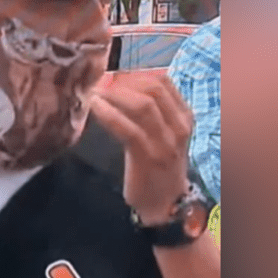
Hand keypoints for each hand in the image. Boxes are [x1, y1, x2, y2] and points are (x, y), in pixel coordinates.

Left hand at [91, 73, 192, 224]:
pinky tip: (94, 107)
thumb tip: (120, 82)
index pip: (163, 80)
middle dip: (122, 80)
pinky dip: (108, 113)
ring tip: (94, 92)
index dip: (135, 72)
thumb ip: (151, 111)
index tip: (112, 73)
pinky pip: (128, 128)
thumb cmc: (159, 166)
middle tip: (99, 82)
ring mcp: (165, 142)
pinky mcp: (148, 156)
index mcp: (184, 115)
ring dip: (114, 94)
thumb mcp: (164, 133)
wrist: (165, 205)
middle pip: (152, 87)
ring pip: (142, 104)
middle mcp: (179, 125)